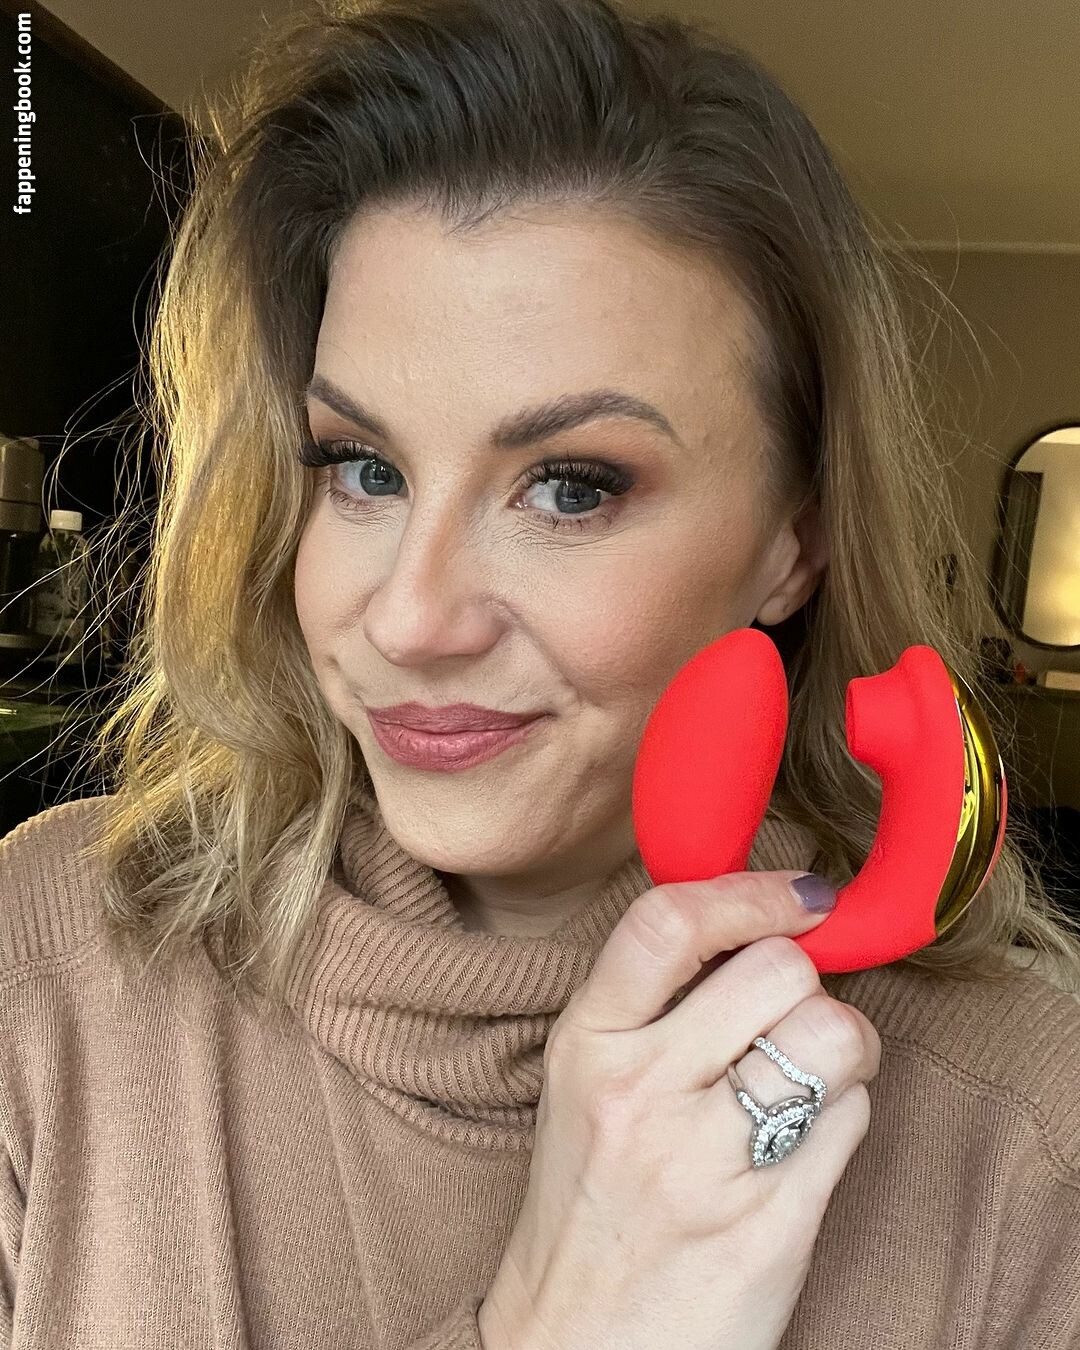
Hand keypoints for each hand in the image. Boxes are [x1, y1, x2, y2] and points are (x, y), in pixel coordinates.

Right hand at [477, 870, 881, 1349]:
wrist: (578, 1345)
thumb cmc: (590, 1199)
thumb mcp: (584, 1081)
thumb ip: (651, 1003)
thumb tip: (759, 925)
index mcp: (586, 1044)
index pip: (669, 924)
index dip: (750, 890)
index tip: (798, 894)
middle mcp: (639, 1096)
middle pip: (779, 973)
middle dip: (808, 984)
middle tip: (792, 1017)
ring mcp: (704, 1165)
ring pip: (833, 1038)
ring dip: (843, 1048)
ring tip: (811, 1076)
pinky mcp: (768, 1227)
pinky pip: (854, 1121)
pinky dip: (846, 1117)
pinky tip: (804, 1142)